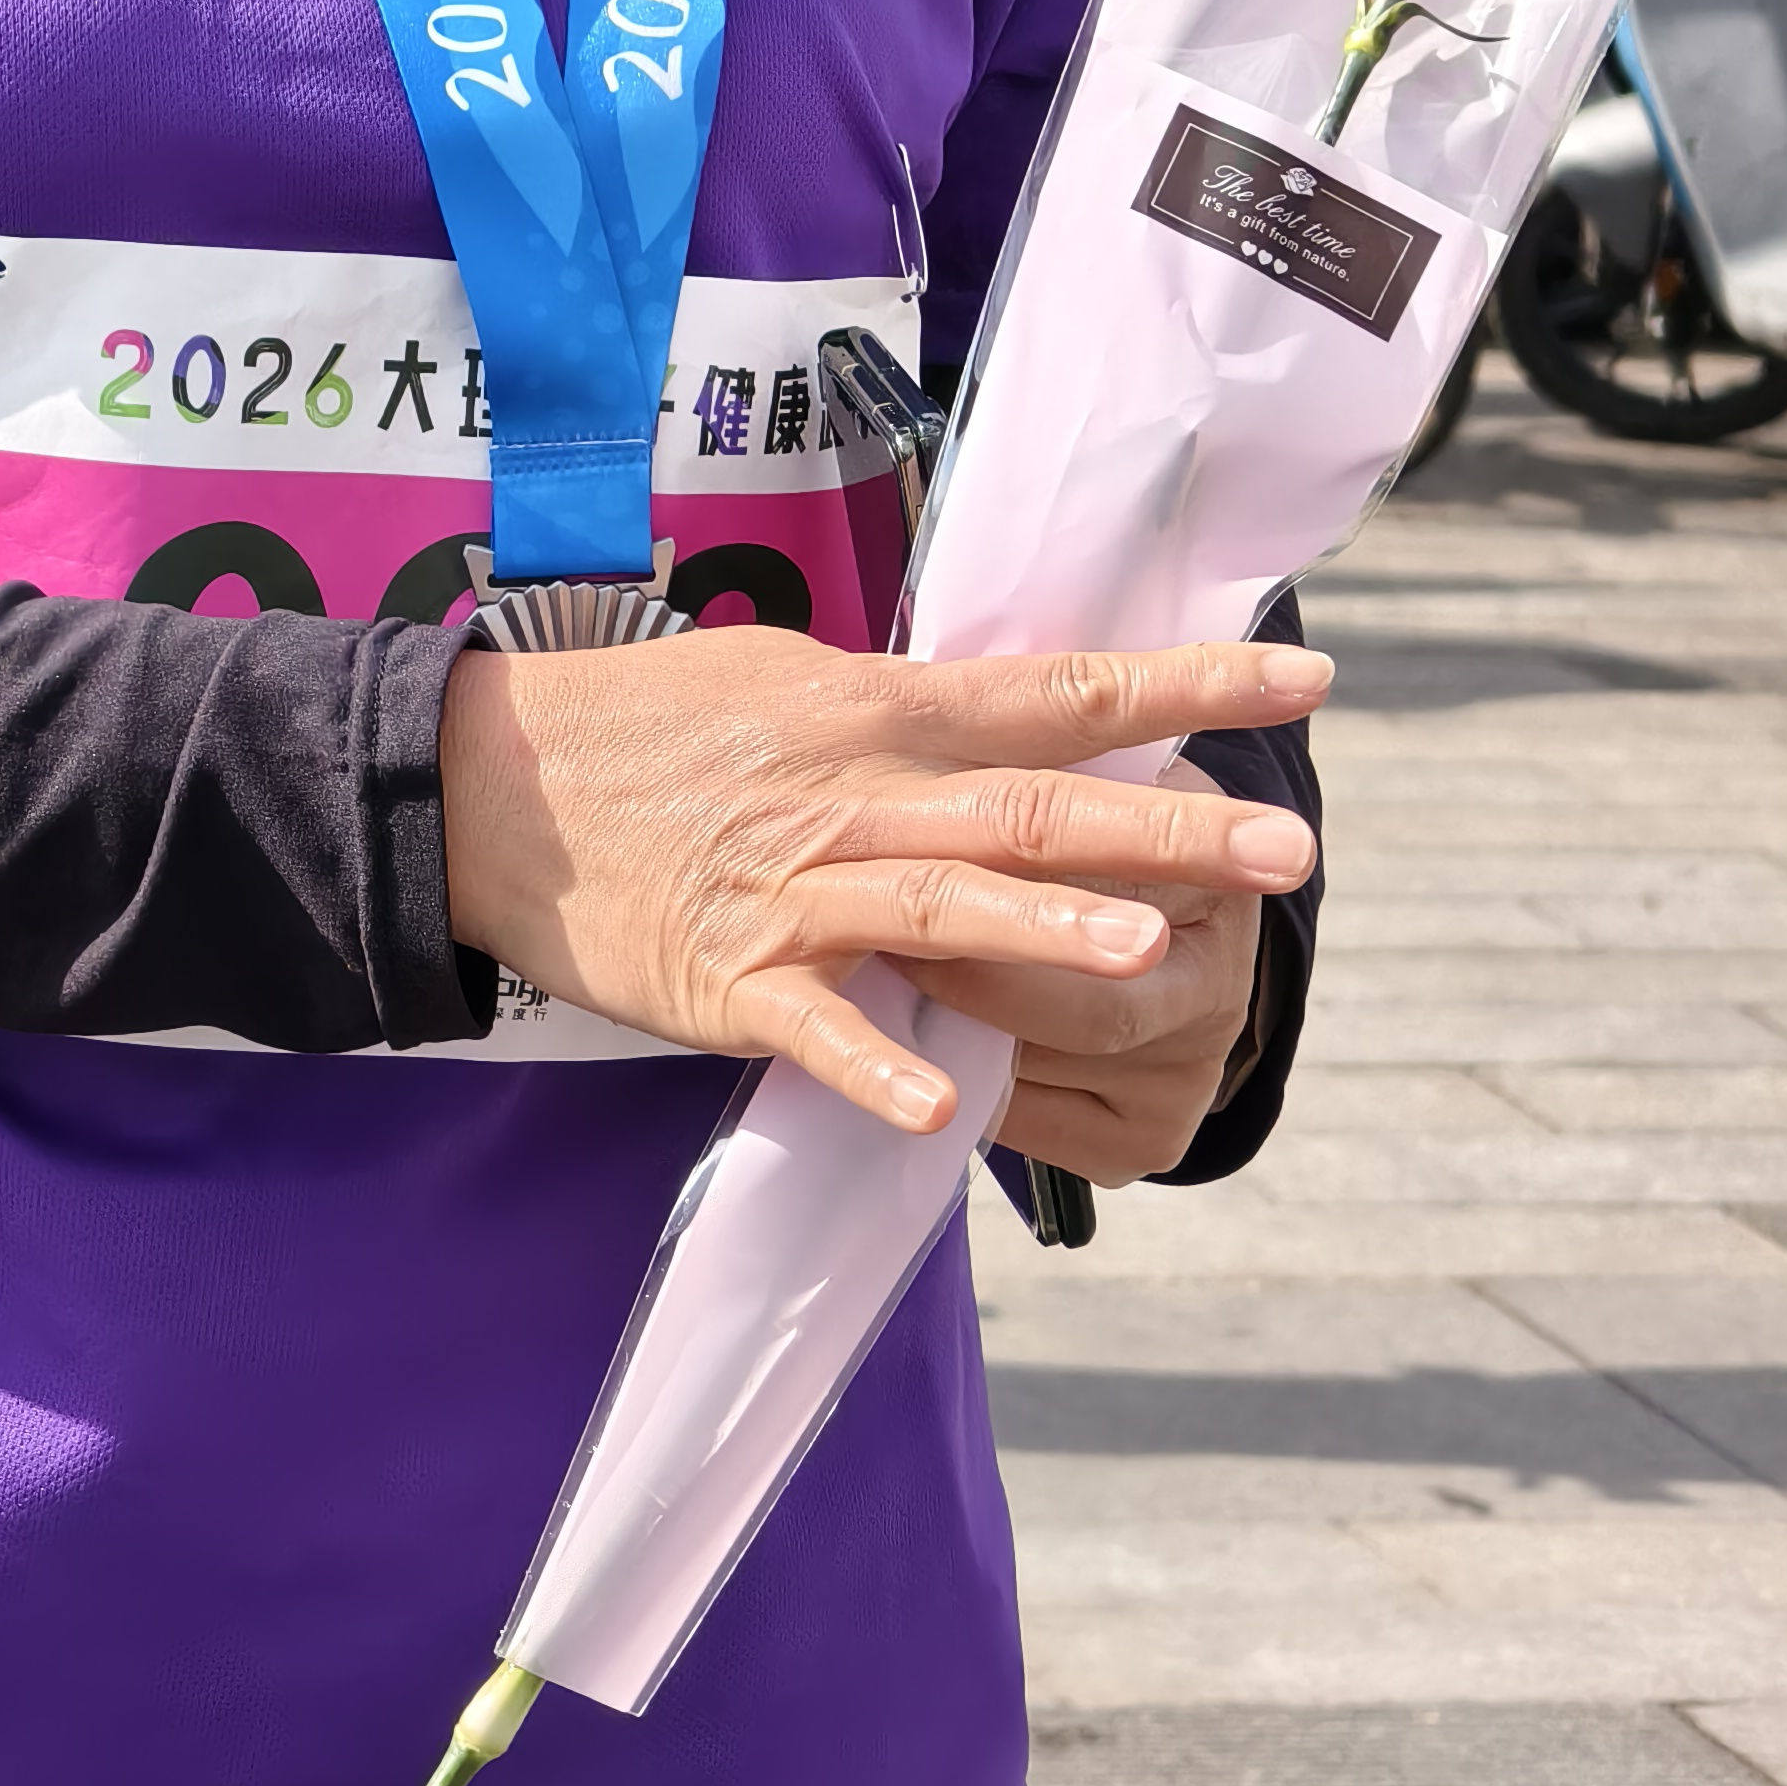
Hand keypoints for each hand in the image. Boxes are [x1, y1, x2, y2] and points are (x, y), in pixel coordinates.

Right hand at [438, 626, 1325, 1131]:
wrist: (486, 785)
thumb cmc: (642, 726)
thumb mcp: (784, 683)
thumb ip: (901, 717)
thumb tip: (1009, 724)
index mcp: (874, 709)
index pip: (1055, 692)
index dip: (1179, 689)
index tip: (1300, 681)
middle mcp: (850, 792)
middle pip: (1024, 808)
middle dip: (1162, 832)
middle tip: (1292, 850)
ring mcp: (790, 891)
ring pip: (935, 907)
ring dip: (1044, 936)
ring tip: (1153, 959)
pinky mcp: (727, 980)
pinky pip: (815, 1027)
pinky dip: (881, 1061)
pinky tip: (956, 1104)